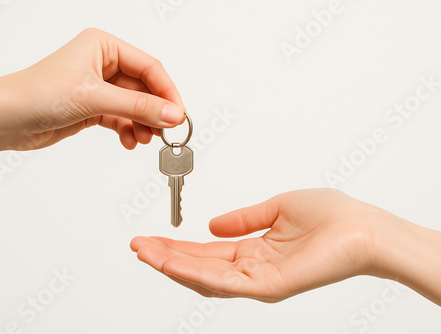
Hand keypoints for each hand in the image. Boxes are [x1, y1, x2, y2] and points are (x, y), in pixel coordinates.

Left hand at [0, 28, 184, 166]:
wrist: (5, 119)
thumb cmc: (38, 93)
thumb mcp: (95, 98)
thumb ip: (138, 107)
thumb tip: (173, 115)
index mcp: (104, 46)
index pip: (149, 67)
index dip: (167, 91)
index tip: (178, 115)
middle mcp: (102, 64)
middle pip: (144, 89)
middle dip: (154, 112)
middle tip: (165, 132)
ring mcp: (98, 88)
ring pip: (134, 106)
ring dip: (142, 124)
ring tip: (145, 139)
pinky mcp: (92, 108)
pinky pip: (121, 118)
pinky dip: (128, 130)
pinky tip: (129, 141)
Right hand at [131, 189, 440, 303]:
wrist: (362, 227)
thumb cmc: (330, 215)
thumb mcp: (276, 208)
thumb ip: (243, 219)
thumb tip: (213, 224)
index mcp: (254, 250)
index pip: (207, 252)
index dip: (177, 246)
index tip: (152, 238)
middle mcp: (252, 269)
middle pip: (200, 266)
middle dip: (166, 257)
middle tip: (136, 246)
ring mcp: (258, 281)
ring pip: (205, 277)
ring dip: (171, 265)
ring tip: (144, 252)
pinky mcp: (268, 286)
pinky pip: (224, 282)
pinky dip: (194, 273)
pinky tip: (170, 263)